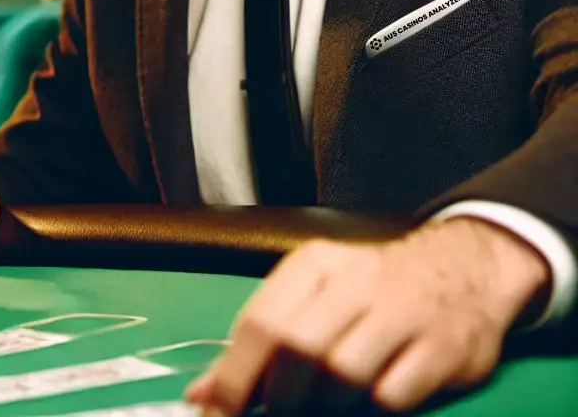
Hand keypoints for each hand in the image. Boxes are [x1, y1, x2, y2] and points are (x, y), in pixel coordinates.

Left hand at [185, 217, 549, 413]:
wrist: (464, 269)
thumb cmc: (372, 289)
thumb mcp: (316, 294)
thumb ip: (261, 341)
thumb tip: (202, 392)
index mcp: (316, 264)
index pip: (260, 321)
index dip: (233, 378)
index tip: (214, 411)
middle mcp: (357, 281)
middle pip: (297, 349)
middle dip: (278, 399)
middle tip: (275, 416)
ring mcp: (403, 313)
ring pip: (341, 375)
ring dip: (322, 409)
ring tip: (318, 411)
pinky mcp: (443, 350)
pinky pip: (391, 397)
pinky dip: (371, 409)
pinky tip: (366, 404)